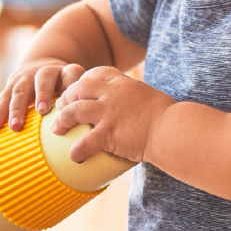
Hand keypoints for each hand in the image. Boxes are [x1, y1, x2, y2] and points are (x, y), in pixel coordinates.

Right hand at [0, 58, 86, 132]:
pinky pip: (2, 100)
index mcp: (63, 71)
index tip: (70, 99)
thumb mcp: (73, 87)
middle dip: (42, 95)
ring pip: (19, 91)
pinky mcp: (9, 87)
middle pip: (42, 80)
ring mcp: (24, 78)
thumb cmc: (62, 86)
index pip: (70, 73)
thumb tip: (88, 124)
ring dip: (16, 109)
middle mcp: (42, 71)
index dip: (71, 83)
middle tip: (42, 111)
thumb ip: (79, 100)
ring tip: (16, 127)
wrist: (39, 67)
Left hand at [50, 67, 174, 163]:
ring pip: (74, 110)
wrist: (174, 130)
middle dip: (67, 97)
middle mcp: (113, 94)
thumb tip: (134, 106)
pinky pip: (84, 142)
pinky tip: (74, 157)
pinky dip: (77, 150)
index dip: (83, 81)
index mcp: (124, 83)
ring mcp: (109, 113)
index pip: (96, 73)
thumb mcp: (149, 97)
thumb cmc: (168, 117)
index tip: (78, 90)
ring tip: (56, 130)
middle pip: (79, 88)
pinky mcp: (109, 133)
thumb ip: (135, 98)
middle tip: (61, 109)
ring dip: (62, 120)